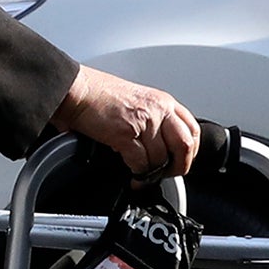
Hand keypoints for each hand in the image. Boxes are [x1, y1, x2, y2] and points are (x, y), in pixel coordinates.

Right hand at [50, 67, 200, 182]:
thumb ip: (154, 119)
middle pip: (184, 145)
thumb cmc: (100, 95)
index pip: (191, 129)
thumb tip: (161, 145)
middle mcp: (158, 110)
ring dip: (152, 172)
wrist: (77, 91)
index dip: (190, 151)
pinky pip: (141, 163)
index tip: (181, 161)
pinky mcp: (126, 134)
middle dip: (178, 166)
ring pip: (161, 158)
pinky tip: (133, 176)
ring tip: (144, 176)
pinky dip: (138, 174)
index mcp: (163, 101)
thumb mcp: (138, 101)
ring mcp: (144, 122)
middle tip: (167, 174)